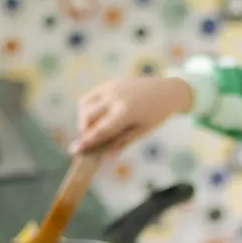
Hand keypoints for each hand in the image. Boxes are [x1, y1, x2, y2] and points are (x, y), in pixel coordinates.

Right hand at [70, 77, 193, 154]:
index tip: (74, 150)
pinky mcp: (109, 83)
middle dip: (85, 130)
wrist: (167, 90)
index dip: (86, 141)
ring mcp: (111, 88)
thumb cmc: (156, 114)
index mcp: (125, 113)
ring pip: (84, 104)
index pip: (100, 130)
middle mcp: (115, 99)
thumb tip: (106, 159)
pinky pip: (89, 95)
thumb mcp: (142, 131)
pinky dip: (87, 107)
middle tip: (91, 139)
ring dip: (84, 118)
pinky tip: (97, 115)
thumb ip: (122, 143)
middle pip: (88, 117)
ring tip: (95, 126)